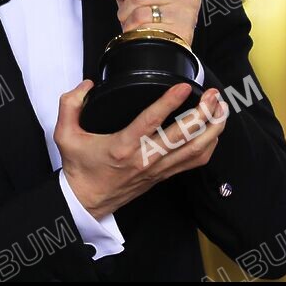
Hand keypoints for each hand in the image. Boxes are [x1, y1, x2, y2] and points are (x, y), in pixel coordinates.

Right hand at [55, 79, 227, 218]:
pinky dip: (209, 146)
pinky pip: (194, 162)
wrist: (86, 201)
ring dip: (212, 128)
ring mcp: (157, 168)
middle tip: (213, 93)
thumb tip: (87, 85)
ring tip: (221, 108)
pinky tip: (214, 130)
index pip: (151, 122)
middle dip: (203, 113)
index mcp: (123, 146)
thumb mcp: (64, 134)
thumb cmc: (79, 167)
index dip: (169, 102)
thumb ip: (70, 104)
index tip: (183, 86)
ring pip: (195, 150)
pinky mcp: (163, 174)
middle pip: (183, 136)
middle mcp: (145, 158)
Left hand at [107, 0, 200, 46]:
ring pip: (139, 4)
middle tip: (135, 14)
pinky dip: (135, 27)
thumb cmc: (152, 21)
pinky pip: (143, 19)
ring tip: (138, 24)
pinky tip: (143, 31)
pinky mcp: (179, 26)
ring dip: (129, 17)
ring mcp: (185, 10)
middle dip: (128, 5)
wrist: (163, 50)